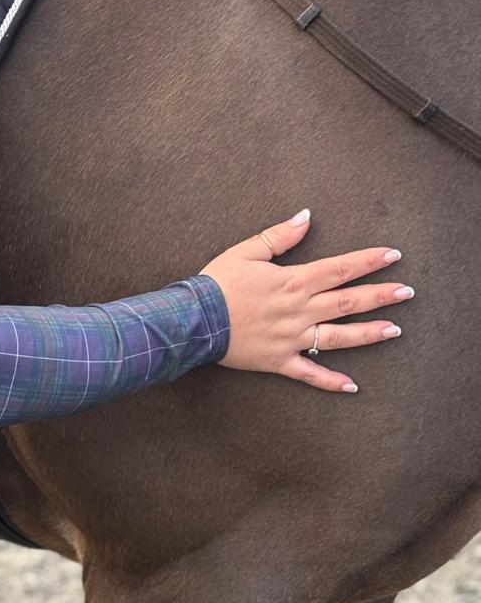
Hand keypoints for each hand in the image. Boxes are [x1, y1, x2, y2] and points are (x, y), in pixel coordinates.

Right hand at [200, 209, 411, 392]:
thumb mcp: (246, 251)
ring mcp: (292, 338)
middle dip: (380, 296)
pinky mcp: (279, 361)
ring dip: (368, 334)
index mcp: (293, 282)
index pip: (340, 269)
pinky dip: (329, 381)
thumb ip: (279, 235)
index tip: (392, 255)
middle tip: (408, 292)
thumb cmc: (217, 283)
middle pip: (348, 302)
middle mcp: (299, 311)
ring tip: (395, 330)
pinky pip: (309, 373)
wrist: (194, 319)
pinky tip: (352, 385)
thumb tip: (306, 217)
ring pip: (338, 338)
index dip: (368, 261)